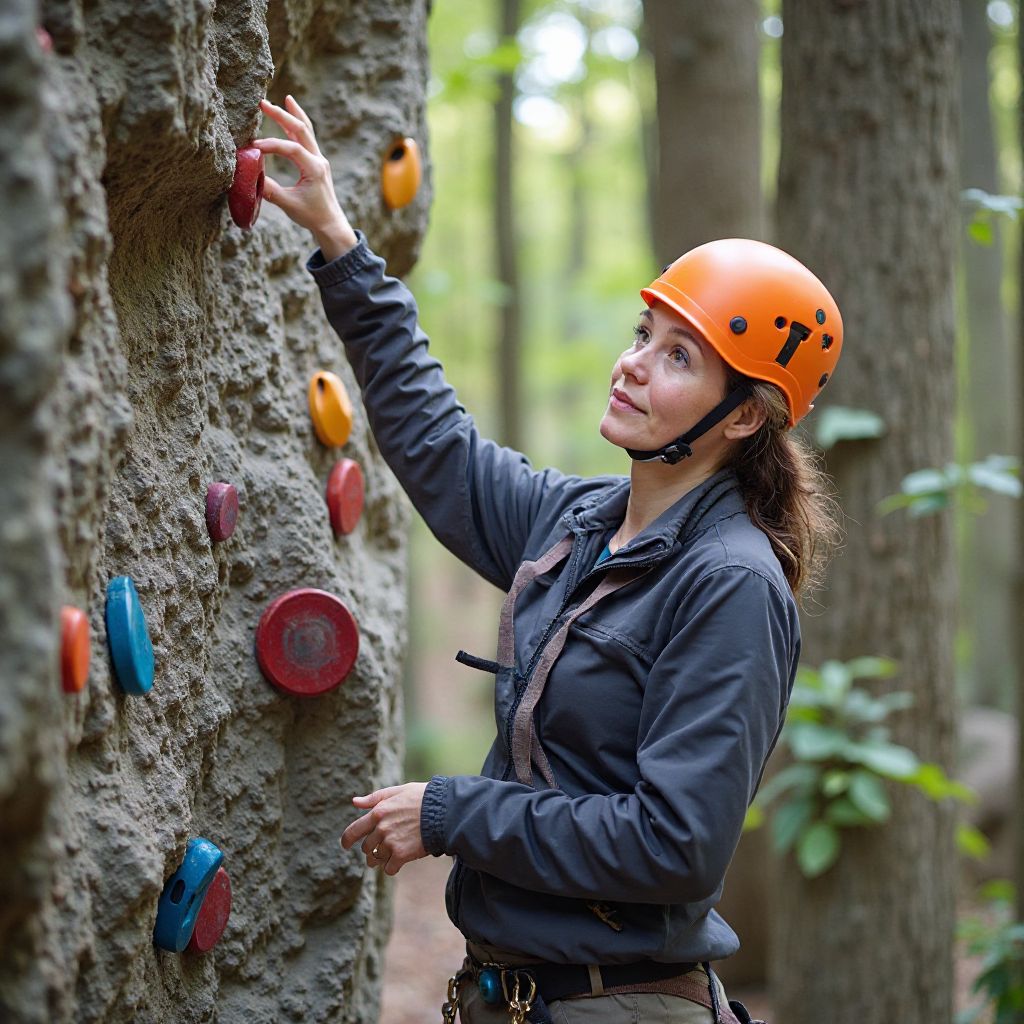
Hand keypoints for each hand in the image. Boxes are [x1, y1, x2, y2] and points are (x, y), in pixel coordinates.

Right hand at [253, 95, 357, 258]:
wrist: (330, 224)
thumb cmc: (312, 216)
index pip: (291, 149)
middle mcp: (319, 160)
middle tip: (264, 103)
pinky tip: (290, 116)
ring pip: (307, 131)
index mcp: (314, 169)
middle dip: (283, 115)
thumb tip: (249, 178)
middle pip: (301, 130)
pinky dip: (298, 126)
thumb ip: (270, 191)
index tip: (254, 147)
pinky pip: (307, 139)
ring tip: (286, 99)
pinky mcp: (317, 162)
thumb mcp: (289, 204)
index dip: (272, 145)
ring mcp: (319, 160)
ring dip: (295, 115)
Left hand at [340, 782, 428, 875]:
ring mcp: (391, 843)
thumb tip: (354, 802)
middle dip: (371, 848)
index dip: (347, 840)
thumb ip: (374, 798)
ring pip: (376, 859)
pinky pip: (389, 868)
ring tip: (391, 854)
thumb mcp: (398, 791)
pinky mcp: (402, 855)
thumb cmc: (422, 798)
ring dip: (381, 859)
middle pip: (366, 847)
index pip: (353, 831)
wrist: (444, 811)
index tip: (345, 846)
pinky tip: (400, 860)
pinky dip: (393, 867)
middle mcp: (381, 829)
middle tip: (381, 847)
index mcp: (378, 812)